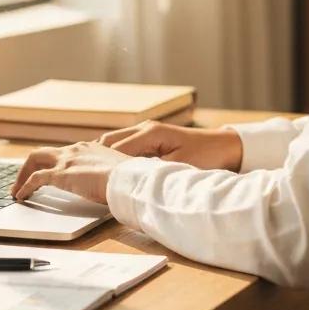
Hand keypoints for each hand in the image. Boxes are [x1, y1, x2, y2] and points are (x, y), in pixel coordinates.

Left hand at [10, 141, 131, 204]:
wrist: (126, 178)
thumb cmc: (127, 177)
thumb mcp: (118, 172)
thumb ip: (110, 174)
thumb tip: (114, 184)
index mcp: (90, 148)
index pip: (64, 152)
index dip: (54, 163)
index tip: (50, 173)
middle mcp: (75, 150)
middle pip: (44, 152)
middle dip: (30, 166)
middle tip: (23, 180)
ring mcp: (66, 160)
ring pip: (34, 159)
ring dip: (22, 175)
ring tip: (16, 190)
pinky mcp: (60, 174)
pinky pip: (35, 179)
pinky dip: (25, 187)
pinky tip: (21, 196)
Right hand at [99, 122, 242, 170]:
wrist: (226, 147)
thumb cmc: (207, 156)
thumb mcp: (180, 167)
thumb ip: (154, 171)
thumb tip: (130, 179)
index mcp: (150, 133)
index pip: (115, 150)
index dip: (100, 165)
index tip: (86, 180)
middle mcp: (144, 129)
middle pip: (108, 142)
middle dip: (95, 159)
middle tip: (81, 179)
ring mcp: (146, 132)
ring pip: (114, 143)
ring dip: (104, 158)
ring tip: (91, 177)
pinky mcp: (151, 140)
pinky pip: (125, 147)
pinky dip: (115, 158)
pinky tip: (111, 173)